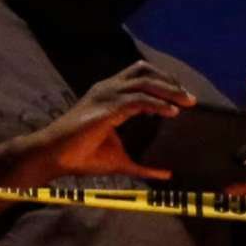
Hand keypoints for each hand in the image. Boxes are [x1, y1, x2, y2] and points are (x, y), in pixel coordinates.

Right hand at [25, 61, 193, 181]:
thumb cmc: (83, 156)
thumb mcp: (120, 161)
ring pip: (144, 82)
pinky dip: (158, 104)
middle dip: (170, 81)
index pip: (140, 75)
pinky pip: (138, 100)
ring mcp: (106, 96)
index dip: (163, 81)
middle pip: (145, 71)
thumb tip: (166, 174)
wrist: (55, 157)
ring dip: (169, 90)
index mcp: (110, 95)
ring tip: (187, 103)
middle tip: (190, 99)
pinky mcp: (106, 108)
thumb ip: (143, 167)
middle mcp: (108, 89)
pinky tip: (172, 112)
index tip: (182, 96)